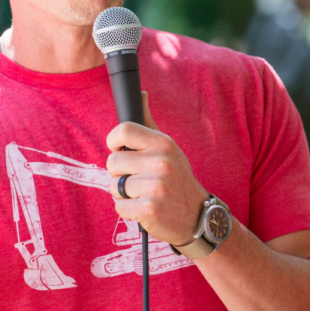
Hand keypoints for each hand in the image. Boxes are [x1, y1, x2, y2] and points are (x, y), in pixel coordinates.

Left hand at [106, 92, 208, 246]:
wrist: (197, 216)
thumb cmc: (177, 179)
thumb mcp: (169, 148)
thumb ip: (149, 123)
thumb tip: (141, 94)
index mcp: (164, 144)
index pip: (123, 130)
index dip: (114, 142)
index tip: (119, 150)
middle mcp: (161, 162)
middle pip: (112, 162)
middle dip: (119, 173)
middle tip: (137, 179)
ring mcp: (156, 186)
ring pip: (114, 186)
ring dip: (124, 194)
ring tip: (143, 194)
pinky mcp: (150, 209)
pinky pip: (119, 206)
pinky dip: (128, 210)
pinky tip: (144, 208)